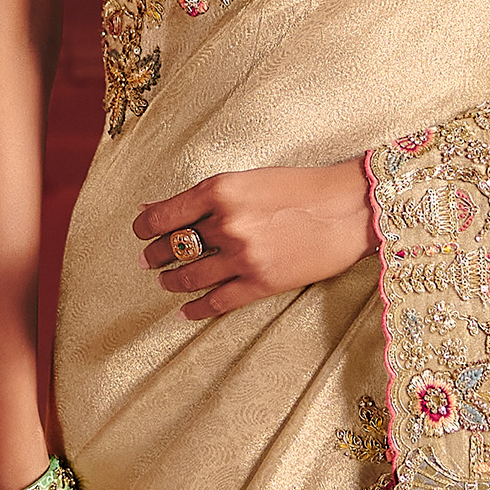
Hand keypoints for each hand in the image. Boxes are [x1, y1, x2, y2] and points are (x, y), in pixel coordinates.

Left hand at [133, 158, 378, 320]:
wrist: (349, 207)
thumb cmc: (301, 186)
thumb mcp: (249, 179)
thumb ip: (208, 195)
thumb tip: (159, 207)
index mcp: (221, 190)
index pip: (163, 215)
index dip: (144, 226)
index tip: (140, 231)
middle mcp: (226, 223)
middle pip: (172, 246)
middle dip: (155, 255)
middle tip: (149, 259)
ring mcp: (243, 256)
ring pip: (190, 276)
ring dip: (172, 281)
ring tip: (167, 281)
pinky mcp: (261, 283)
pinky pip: (217, 301)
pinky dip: (196, 308)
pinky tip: (187, 309)